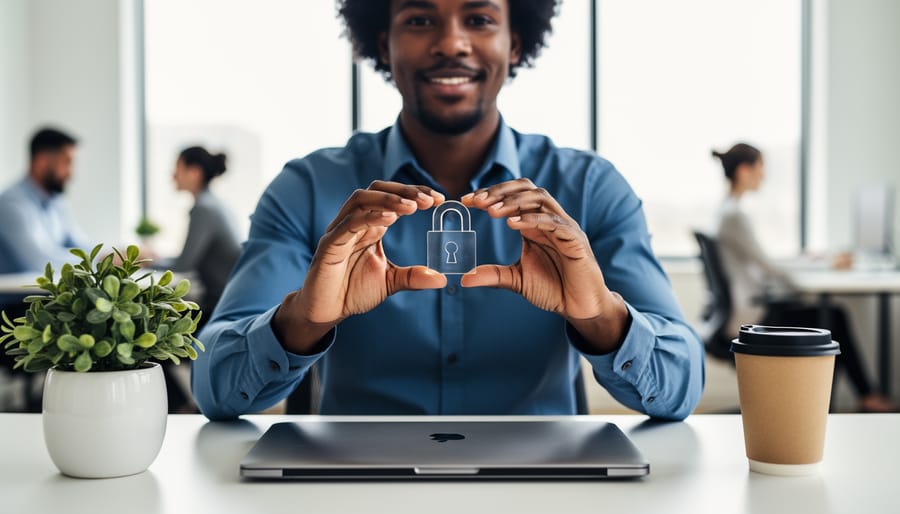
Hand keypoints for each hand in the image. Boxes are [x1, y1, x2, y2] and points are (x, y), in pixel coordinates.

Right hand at [274, 181, 445, 353]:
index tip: (439, 199)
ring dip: (388, 199)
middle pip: (377, 189)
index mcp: (371, 226)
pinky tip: (390, 219)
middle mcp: (355, 222)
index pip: (392, 197)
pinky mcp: (329, 244)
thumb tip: (442, 279)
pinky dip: (369, 217)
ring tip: (412, 206)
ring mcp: (340, 230)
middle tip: (429, 200)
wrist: (326, 311)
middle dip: (405, 190)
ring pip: (361, 199)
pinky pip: (348, 223)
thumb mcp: (390, 282)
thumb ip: (413, 277)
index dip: (415, 193)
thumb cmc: (353, 291)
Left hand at [460, 179, 628, 352]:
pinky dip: (533, 219)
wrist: (580, 308)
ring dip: (514, 202)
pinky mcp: (575, 240)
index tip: (466, 200)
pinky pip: (554, 222)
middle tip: (477, 201)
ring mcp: (563, 227)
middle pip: (526, 189)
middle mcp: (549, 220)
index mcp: (534, 224)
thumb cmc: (554, 289)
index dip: (490, 194)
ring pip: (540, 199)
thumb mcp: (517, 280)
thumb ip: (493, 275)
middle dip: (500, 192)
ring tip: (491, 211)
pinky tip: (513, 223)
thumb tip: (464, 279)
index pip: (512, 197)